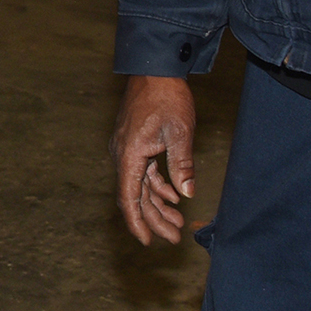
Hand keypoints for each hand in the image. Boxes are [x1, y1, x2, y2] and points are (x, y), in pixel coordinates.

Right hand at [112, 75, 196, 245]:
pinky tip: (174, 195)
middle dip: (154, 219)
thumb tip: (187, 192)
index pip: (129, 197)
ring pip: (140, 185)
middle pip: (136, 196)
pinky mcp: (135, 143)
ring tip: (177, 221)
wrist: (155, 68)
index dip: (137, 222)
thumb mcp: (180, 131)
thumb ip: (182, 164)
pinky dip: (158, 186)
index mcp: (130, 154)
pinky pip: (143, 172)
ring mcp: (127, 149)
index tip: (147, 242)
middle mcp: (123, 154)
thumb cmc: (167, 97)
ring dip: (157, 204)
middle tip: (175, 236)